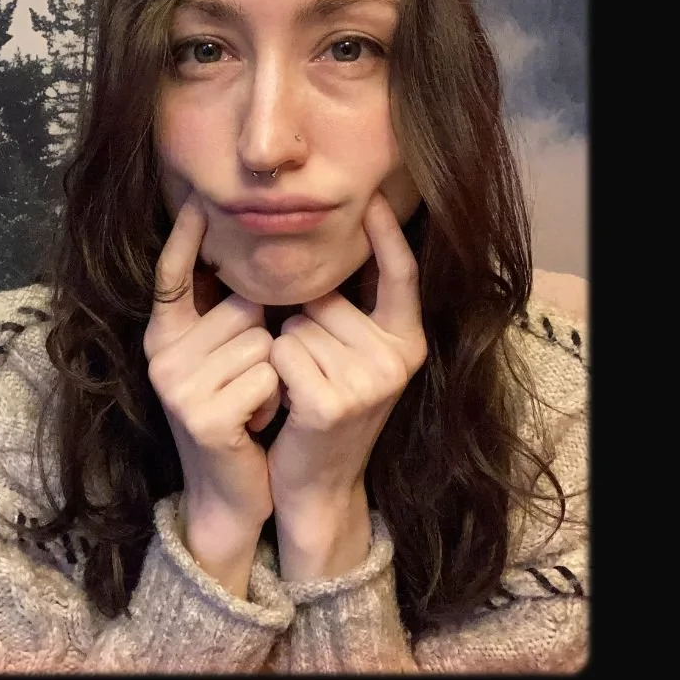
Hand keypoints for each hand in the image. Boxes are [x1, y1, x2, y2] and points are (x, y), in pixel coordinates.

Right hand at [145, 199, 279, 594]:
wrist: (233, 492)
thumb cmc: (240, 416)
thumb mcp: (226, 360)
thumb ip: (226, 314)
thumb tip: (247, 259)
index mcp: (165, 335)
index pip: (171, 276)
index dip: (183, 237)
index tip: (197, 199)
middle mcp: (161, 355)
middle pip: (242, 306)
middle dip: (265, 338)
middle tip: (251, 382)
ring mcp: (177, 385)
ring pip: (261, 342)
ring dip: (274, 374)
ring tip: (255, 404)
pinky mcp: (202, 415)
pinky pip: (267, 377)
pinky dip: (275, 401)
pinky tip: (256, 425)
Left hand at [266, 193, 426, 579]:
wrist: (316, 483)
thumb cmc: (321, 407)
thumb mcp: (350, 356)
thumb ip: (350, 310)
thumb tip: (327, 245)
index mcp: (407, 341)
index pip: (400, 275)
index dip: (386, 235)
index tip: (371, 196)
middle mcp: (398, 359)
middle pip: (324, 299)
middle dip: (301, 324)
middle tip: (312, 373)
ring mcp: (369, 382)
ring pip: (296, 325)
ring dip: (284, 351)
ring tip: (301, 390)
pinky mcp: (333, 403)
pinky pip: (281, 353)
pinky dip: (272, 373)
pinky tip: (288, 404)